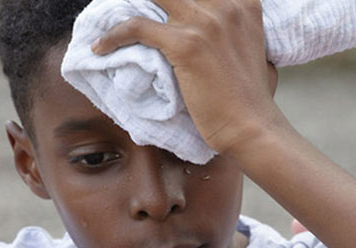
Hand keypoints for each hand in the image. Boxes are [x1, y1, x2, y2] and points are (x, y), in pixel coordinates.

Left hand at [92, 0, 281, 155]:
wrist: (252, 127)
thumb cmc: (251, 98)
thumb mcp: (254, 49)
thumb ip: (236, 30)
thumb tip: (219, 33)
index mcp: (243, 3)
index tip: (158, 4)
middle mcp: (226, 6)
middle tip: (125, 5)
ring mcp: (206, 23)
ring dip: (127, 4)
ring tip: (110, 14)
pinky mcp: (186, 44)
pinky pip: (137, 27)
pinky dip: (113, 36)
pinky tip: (101, 47)